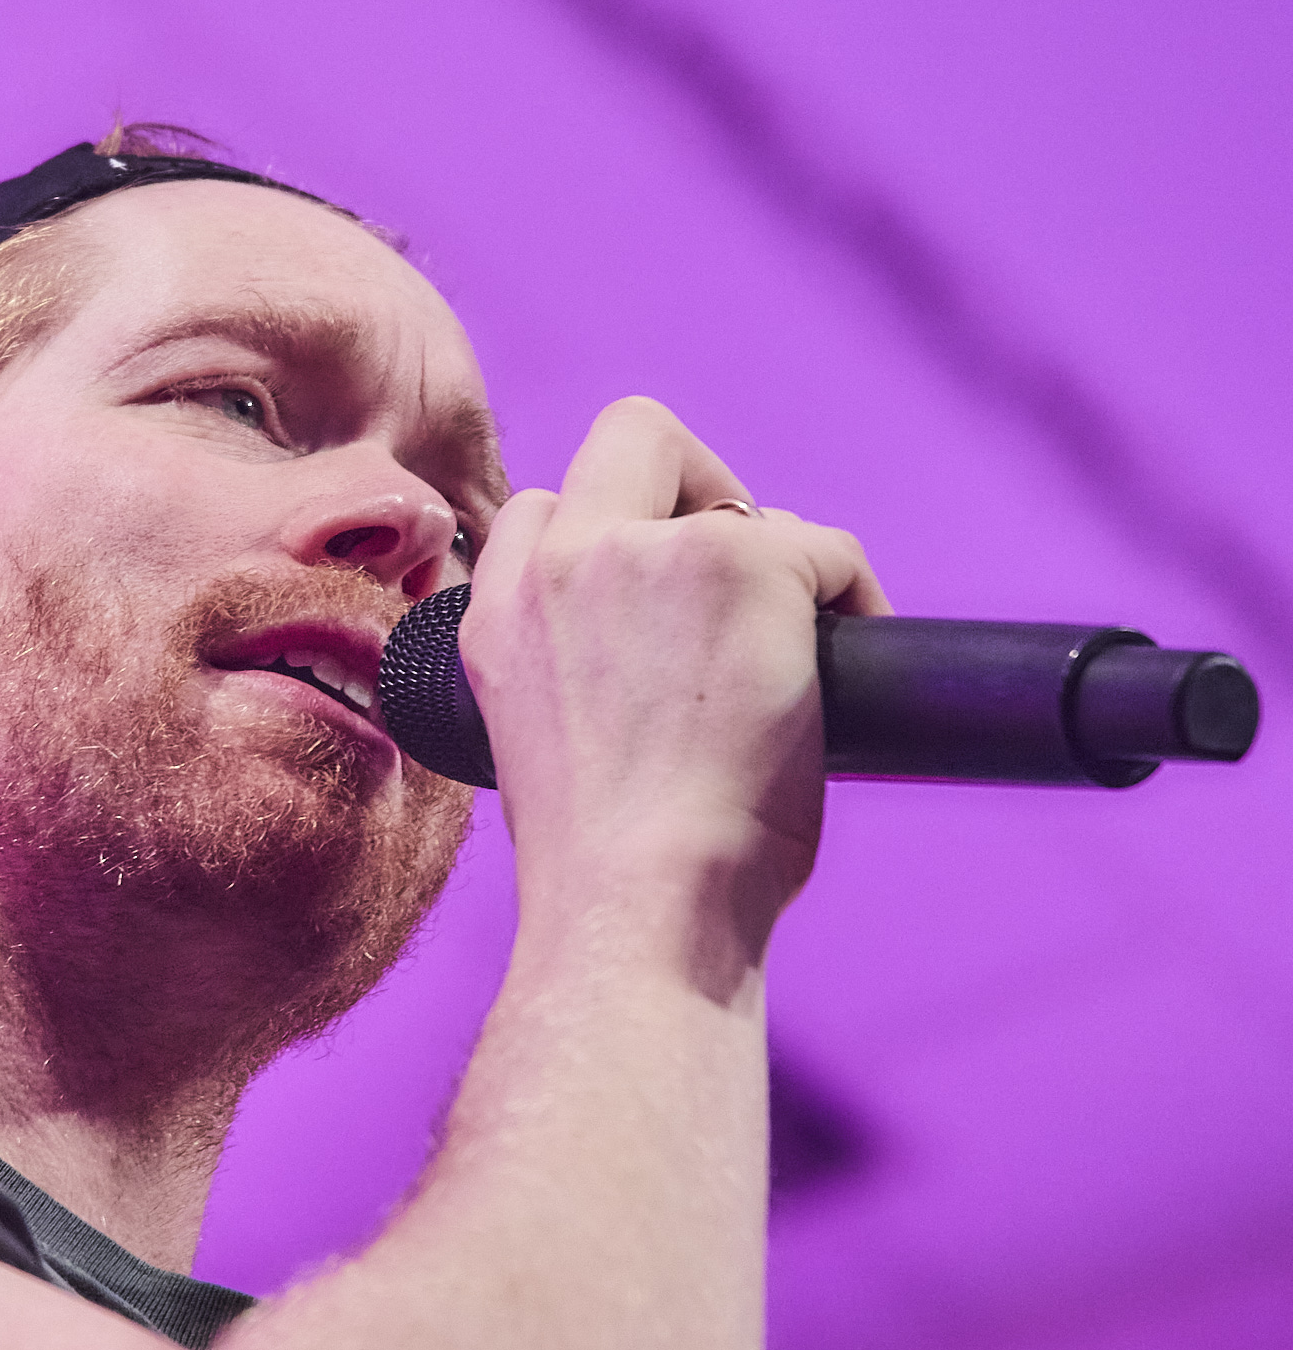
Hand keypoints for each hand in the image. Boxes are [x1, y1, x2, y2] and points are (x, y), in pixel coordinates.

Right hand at [459, 398, 888, 934]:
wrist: (640, 914)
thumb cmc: (612, 884)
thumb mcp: (552, 753)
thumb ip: (584, 676)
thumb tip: (680, 666)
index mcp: (497, 619)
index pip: (545, 509)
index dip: (615, 534)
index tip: (660, 591)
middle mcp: (557, 565)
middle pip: (632, 434)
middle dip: (700, 479)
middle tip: (746, 571)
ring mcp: (649, 553)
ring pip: (740, 491)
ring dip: (781, 557)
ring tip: (802, 648)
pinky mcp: (745, 564)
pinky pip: (826, 548)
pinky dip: (852, 597)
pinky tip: (850, 669)